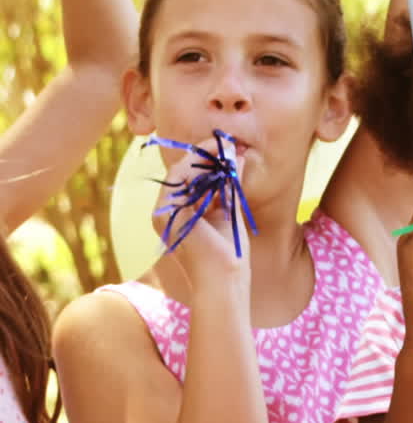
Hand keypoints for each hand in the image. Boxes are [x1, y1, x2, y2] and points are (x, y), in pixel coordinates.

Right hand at [153, 137, 251, 291]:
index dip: (207, 159)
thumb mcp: (230, 212)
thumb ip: (231, 185)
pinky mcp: (167, 215)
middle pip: (183, 171)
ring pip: (180, 172)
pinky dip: (200, 168)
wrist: (224, 281)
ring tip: (226, 148)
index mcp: (179, 212)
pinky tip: (220, 161)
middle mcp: (167, 211)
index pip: (189, 177)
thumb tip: (240, 158)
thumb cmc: (229, 255)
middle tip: (228, 142)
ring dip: (204, 157)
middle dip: (206, 154)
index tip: (228, 146)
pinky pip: (180, 181)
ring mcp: (163, 213)